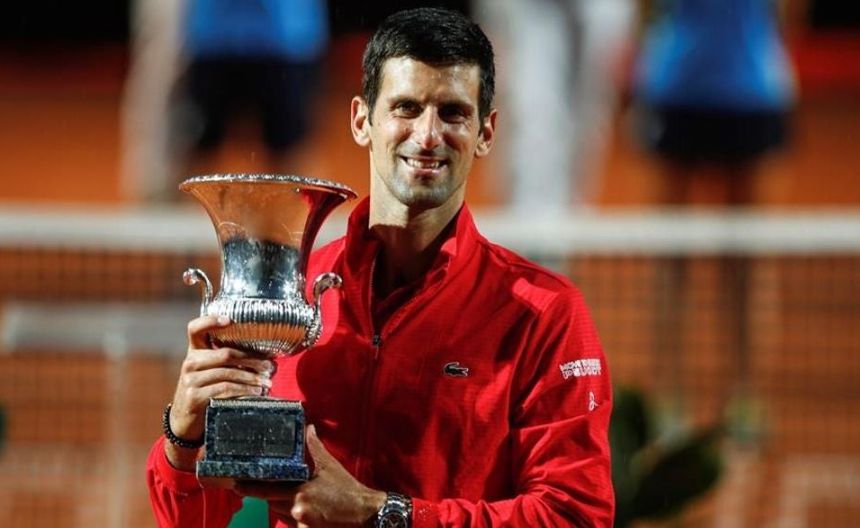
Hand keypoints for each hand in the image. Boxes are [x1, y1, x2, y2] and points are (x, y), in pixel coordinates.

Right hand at [165, 315, 273, 469]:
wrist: (185, 421)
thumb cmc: (205, 391)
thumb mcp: (210, 371)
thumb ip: (228, 361)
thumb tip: (266, 358)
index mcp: (194, 350)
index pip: (195, 328)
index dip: (210, 320)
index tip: (229, 319)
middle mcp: (191, 362)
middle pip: (226, 353)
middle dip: (252, 359)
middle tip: (270, 366)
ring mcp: (190, 379)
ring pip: (229, 373)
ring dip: (252, 378)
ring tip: (267, 382)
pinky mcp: (194, 396)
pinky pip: (225, 389)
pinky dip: (244, 391)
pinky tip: (255, 392)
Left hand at [236, 425, 385, 527]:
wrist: (365, 512)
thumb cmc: (347, 488)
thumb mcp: (330, 465)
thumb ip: (315, 447)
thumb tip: (309, 428)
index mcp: (301, 489)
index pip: (267, 489)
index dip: (250, 487)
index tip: (237, 483)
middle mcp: (298, 507)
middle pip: (270, 502)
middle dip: (264, 494)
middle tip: (249, 486)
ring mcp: (302, 522)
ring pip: (280, 512)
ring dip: (279, 504)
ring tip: (282, 495)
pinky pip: (291, 523)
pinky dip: (292, 516)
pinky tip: (303, 508)